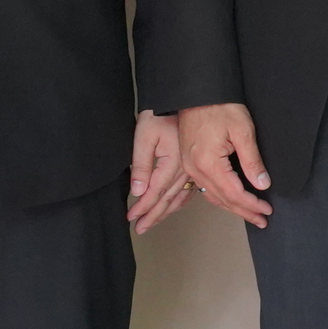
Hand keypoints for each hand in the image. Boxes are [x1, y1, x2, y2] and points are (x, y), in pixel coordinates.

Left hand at [125, 110, 194, 233]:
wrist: (186, 99)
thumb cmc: (161, 113)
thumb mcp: (144, 135)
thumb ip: (141, 165)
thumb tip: (138, 190)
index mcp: (172, 162)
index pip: (155, 192)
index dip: (142, 207)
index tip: (132, 218)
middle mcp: (185, 168)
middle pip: (168, 199)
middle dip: (153, 215)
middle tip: (141, 228)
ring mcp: (193, 167)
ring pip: (180, 196)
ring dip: (166, 211)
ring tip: (153, 222)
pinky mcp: (196, 163)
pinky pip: (191, 188)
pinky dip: (181, 201)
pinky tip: (176, 206)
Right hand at [178, 102, 273, 226]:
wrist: (197, 92)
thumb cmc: (219, 106)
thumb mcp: (242, 130)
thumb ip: (252, 160)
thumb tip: (262, 184)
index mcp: (208, 163)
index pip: (234, 193)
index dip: (252, 204)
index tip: (267, 211)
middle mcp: (195, 169)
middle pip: (222, 199)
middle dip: (244, 211)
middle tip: (262, 220)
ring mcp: (190, 167)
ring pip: (213, 196)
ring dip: (232, 207)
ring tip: (250, 214)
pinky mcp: (189, 162)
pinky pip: (205, 187)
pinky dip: (220, 197)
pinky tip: (230, 200)